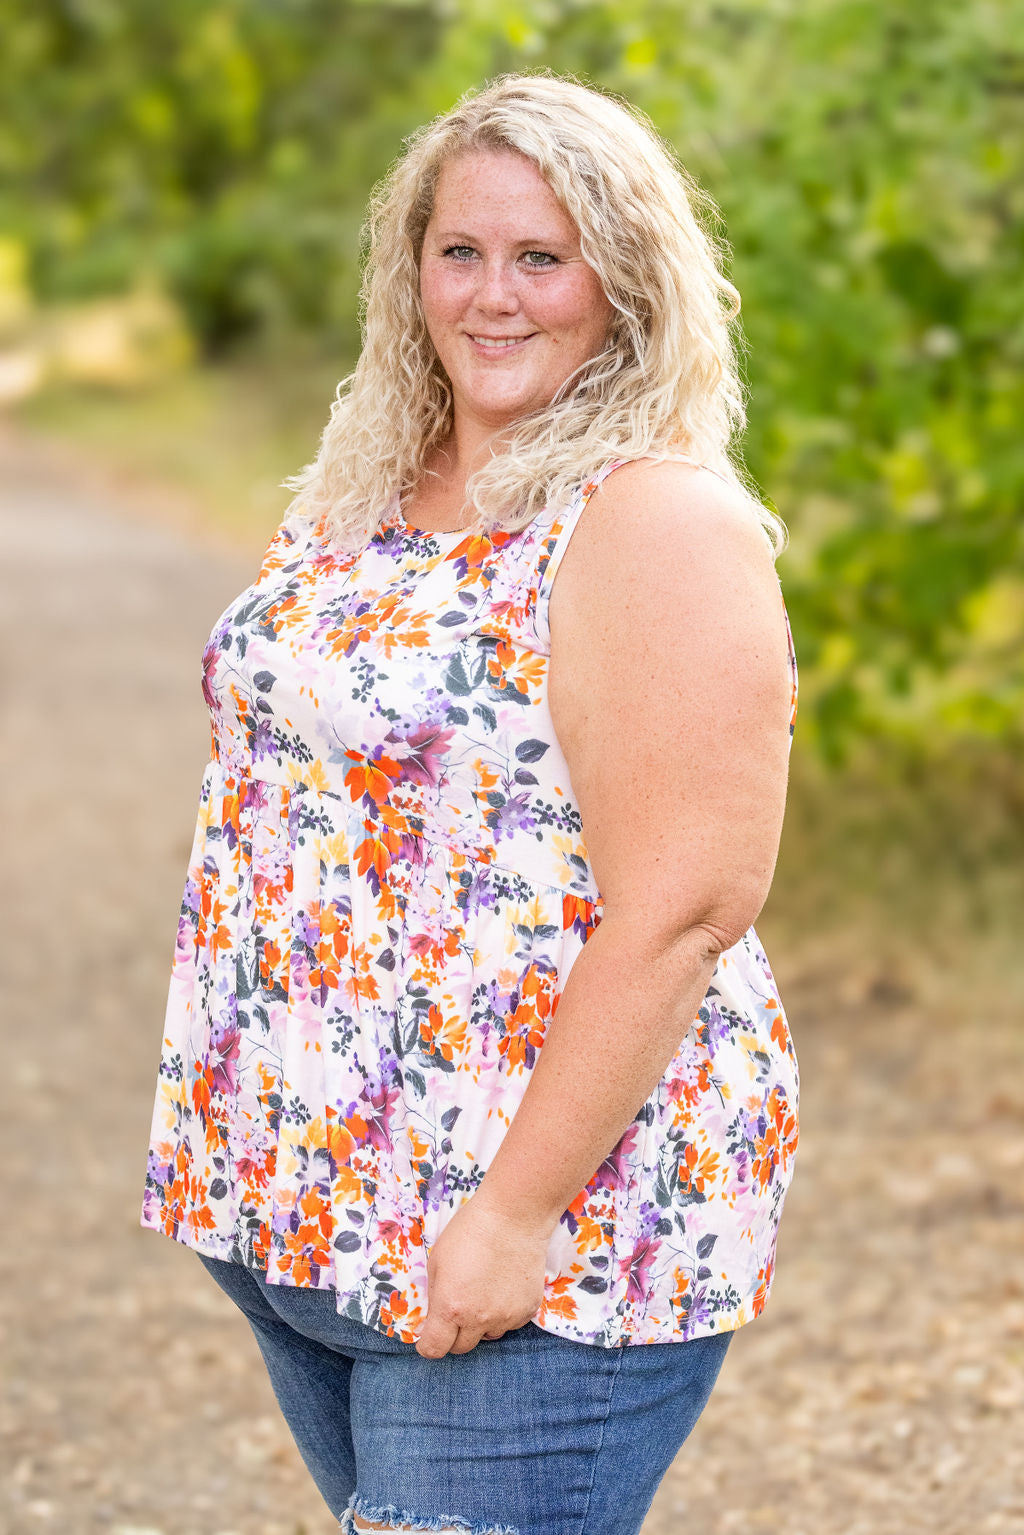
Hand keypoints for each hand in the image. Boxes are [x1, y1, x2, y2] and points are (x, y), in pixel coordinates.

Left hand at [414, 1190, 551, 1358]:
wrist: (513, 1216)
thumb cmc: (470, 1231)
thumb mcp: (437, 1260)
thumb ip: (435, 1295)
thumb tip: (435, 1316)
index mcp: (450, 1307)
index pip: (434, 1349)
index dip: (428, 1346)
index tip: (429, 1338)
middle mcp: (478, 1319)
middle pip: (461, 1348)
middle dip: (453, 1335)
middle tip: (456, 1312)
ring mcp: (506, 1317)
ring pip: (488, 1336)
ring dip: (480, 1324)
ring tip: (483, 1293)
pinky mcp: (528, 1310)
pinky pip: (511, 1323)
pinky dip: (504, 1314)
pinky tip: (503, 1287)